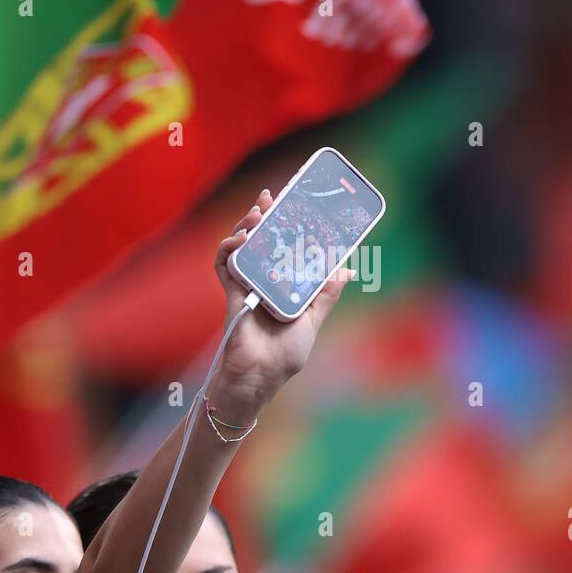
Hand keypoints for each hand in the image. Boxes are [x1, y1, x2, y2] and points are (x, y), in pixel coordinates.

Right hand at [208, 188, 354, 423]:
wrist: (260, 374)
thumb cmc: (286, 353)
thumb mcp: (313, 319)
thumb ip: (325, 294)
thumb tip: (347, 270)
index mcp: (285, 284)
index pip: (286, 247)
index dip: (288, 225)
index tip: (295, 205)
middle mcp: (265, 279)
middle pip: (262, 240)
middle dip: (264, 215)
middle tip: (269, 198)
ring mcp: (246, 283)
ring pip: (242, 246)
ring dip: (246, 226)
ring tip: (257, 214)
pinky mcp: (231, 291)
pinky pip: (224, 264)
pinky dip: (229, 248)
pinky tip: (240, 240)